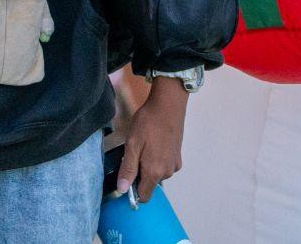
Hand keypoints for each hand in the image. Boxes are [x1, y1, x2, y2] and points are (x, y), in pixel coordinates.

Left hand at [116, 77, 186, 203]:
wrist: (168, 104)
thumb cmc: (148, 122)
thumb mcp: (132, 144)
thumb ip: (127, 169)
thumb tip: (122, 190)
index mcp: (155, 171)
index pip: (144, 196)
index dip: (132, 190)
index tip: (127, 174)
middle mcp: (167, 171)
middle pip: (149, 184)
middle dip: (140, 174)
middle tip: (134, 153)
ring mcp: (174, 164)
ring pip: (157, 174)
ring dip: (148, 165)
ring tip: (145, 145)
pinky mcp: (178, 156)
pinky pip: (164, 165)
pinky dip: (157, 159)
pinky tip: (154, 143)